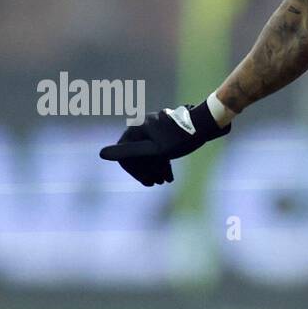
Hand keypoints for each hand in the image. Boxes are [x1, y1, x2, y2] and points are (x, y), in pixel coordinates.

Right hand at [99, 101, 229, 185]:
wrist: (206, 124)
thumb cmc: (181, 138)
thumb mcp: (154, 150)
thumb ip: (130, 153)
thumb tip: (102, 154)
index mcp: (136, 129)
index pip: (125, 154)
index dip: (134, 171)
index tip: (147, 182)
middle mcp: (142, 127)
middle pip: (137, 154)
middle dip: (147, 171)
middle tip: (157, 184)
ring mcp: (153, 129)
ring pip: (148, 153)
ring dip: (155, 169)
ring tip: (165, 181)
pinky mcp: (164, 132)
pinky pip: (157, 150)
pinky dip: (161, 162)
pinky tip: (169, 175)